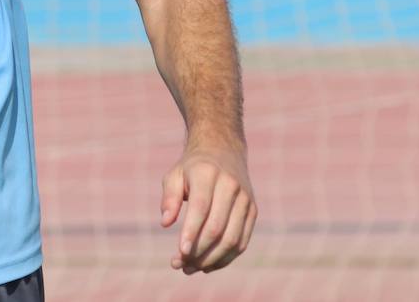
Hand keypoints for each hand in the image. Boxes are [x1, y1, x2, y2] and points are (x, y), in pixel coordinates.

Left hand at [160, 144, 256, 273]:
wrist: (223, 150)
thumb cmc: (192, 167)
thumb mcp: (175, 175)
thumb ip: (169, 197)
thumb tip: (166, 223)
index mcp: (208, 174)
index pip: (201, 208)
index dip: (191, 232)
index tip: (180, 252)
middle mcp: (230, 186)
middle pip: (217, 228)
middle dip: (198, 251)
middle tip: (179, 265)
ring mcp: (245, 199)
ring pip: (232, 239)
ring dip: (211, 259)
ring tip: (190, 268)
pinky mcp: (252, 211)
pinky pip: (242, 241)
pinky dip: (226, 258)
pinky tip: (208, 265)